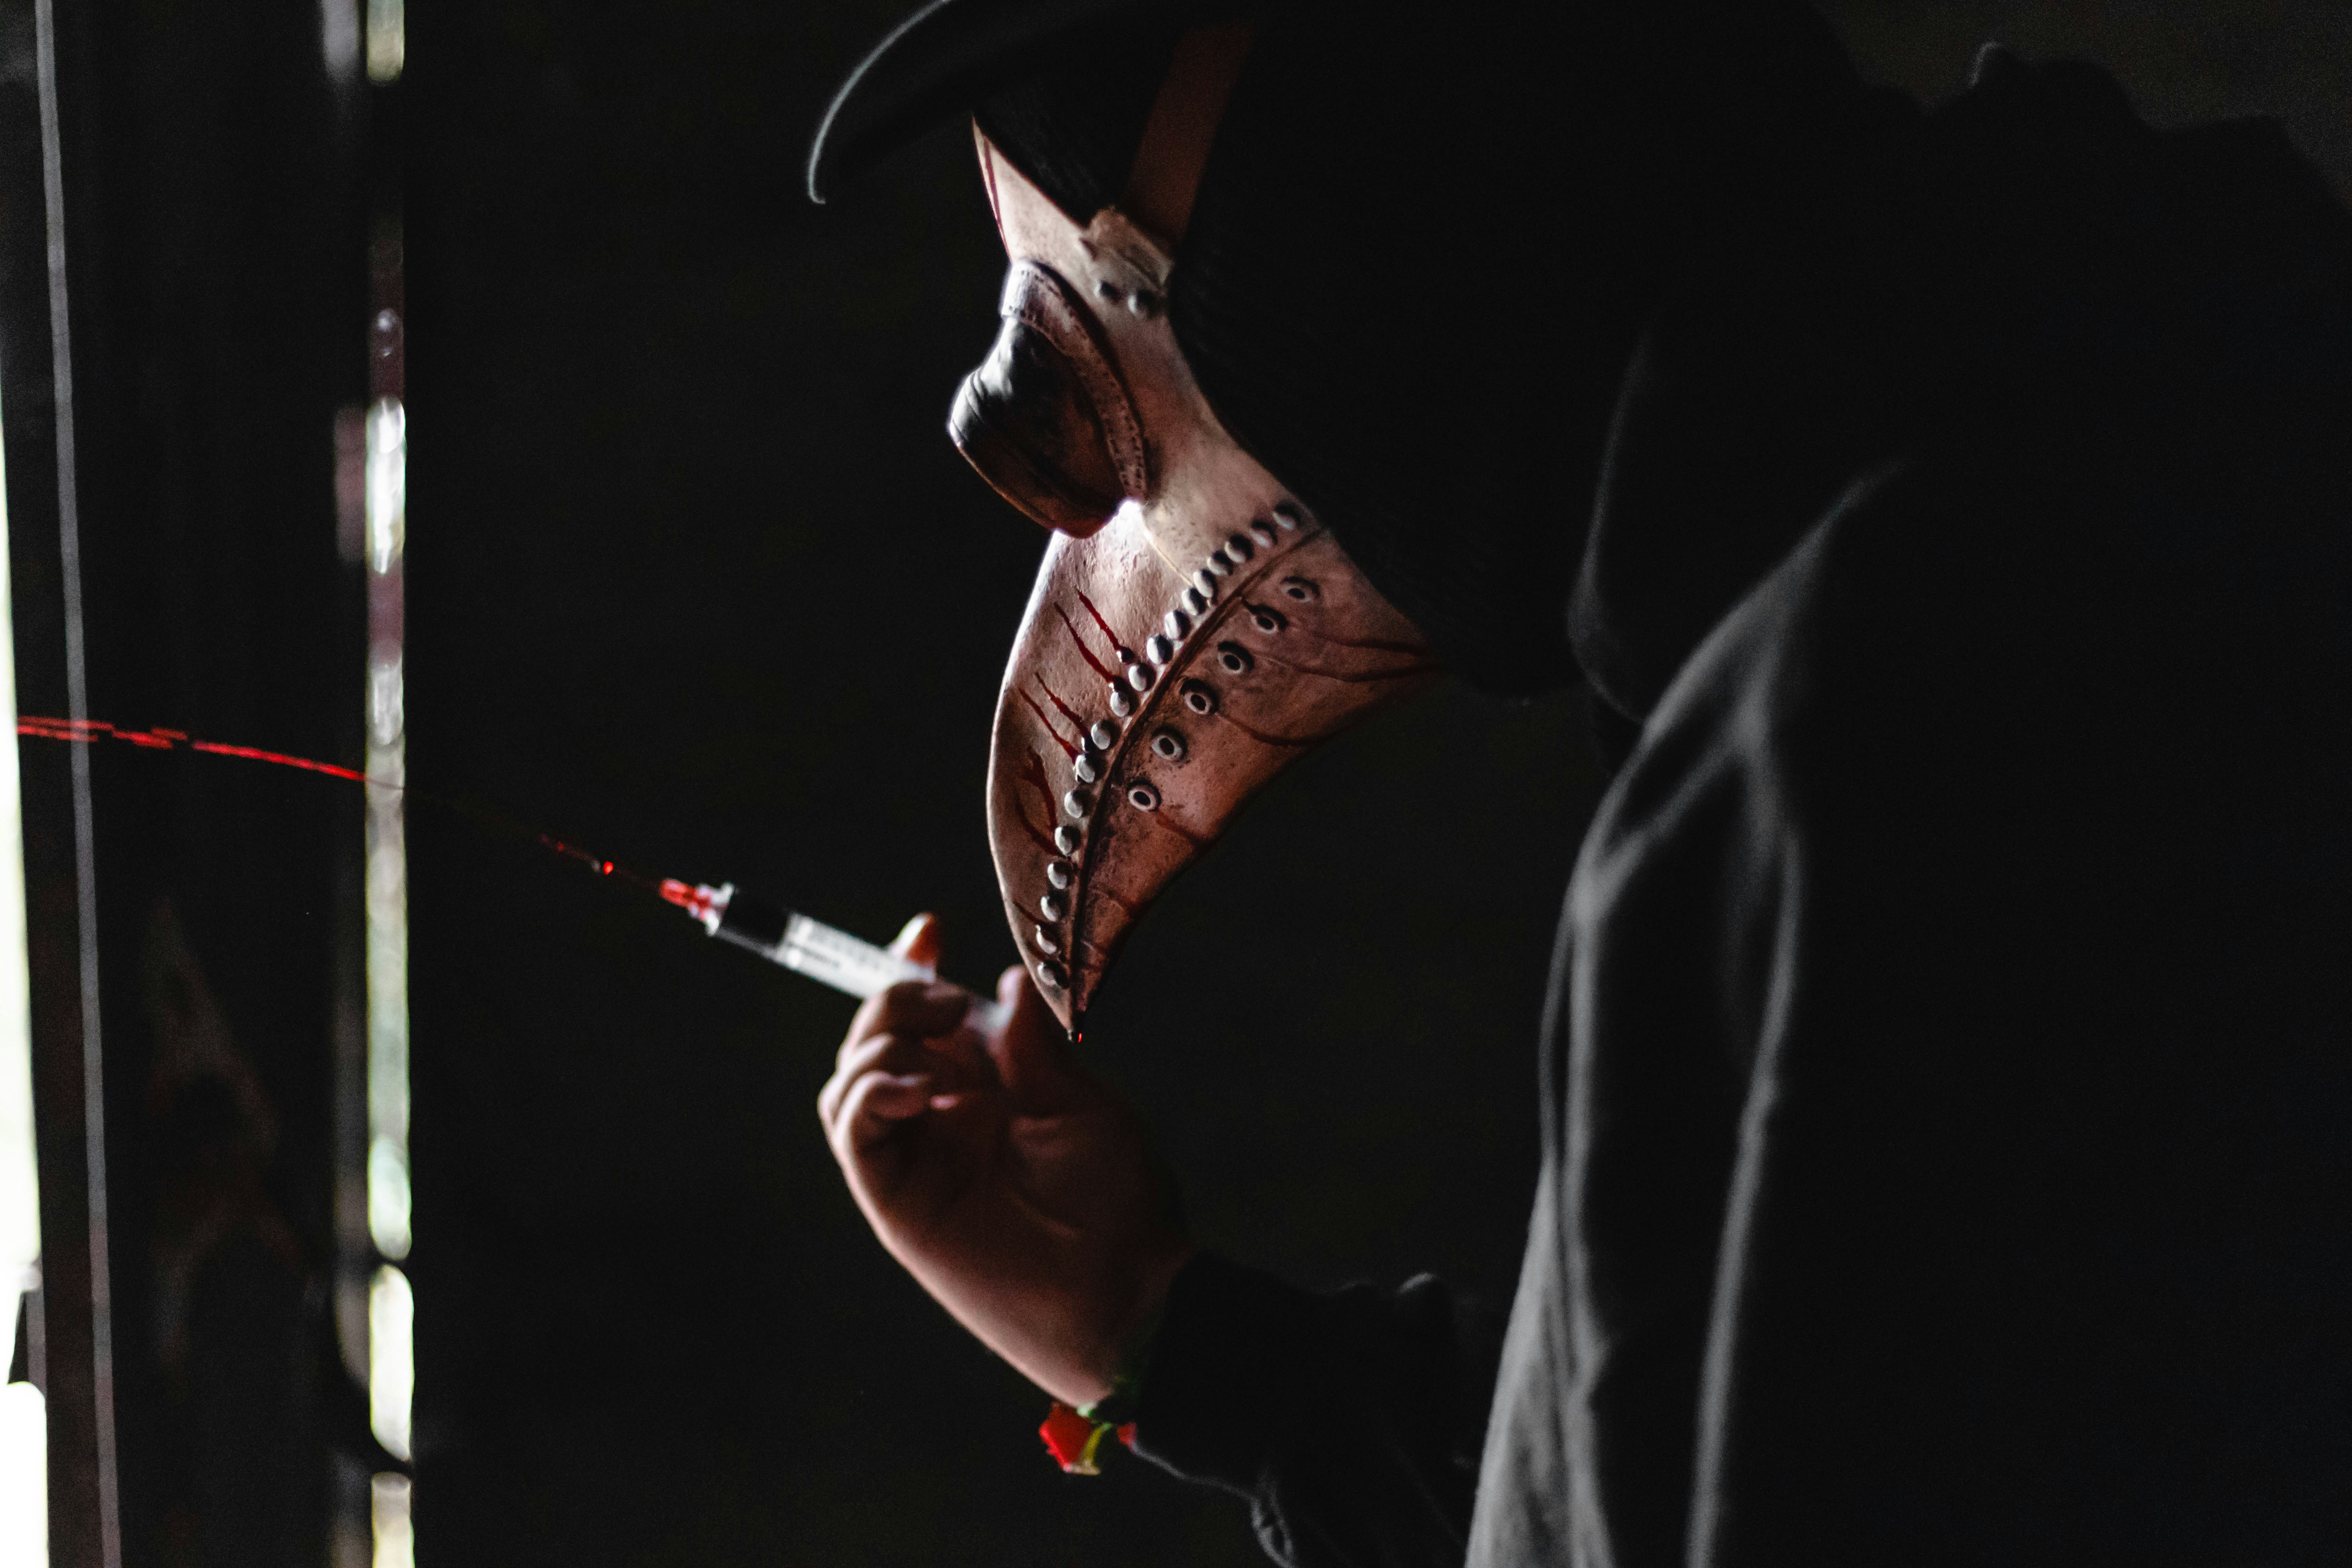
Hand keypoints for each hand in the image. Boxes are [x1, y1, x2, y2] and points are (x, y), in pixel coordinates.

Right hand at [818, 914, 1192, 1405]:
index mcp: (989, 1088)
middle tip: (942, 997)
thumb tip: (1008, 980)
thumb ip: (1031, 1044)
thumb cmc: (1117, 1202)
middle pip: (878, 1039)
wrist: (1124, 1292)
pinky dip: (869, 1093)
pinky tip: (916, 1088)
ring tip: (931, 1048)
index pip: (928, 1019)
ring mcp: (917, 1158)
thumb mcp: (1080, 1103)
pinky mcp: (896, 1200)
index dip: (913, 969)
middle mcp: (944, 1118)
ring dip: (876, 1043)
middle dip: (894, 998)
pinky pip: (853, 1131)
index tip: (928, 929)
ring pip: (850, 1080)